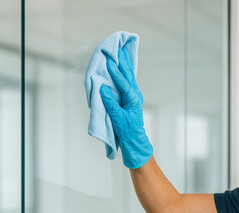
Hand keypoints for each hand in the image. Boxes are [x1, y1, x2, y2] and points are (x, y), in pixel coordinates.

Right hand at [99, 47, 152, 168]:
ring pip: (128, 76)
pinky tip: (122, 65)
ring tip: (121, 51)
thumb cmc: (126, 130)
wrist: (134, 139)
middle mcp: (135, 95)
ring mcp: (134, 95)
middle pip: (128, 75)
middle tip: (118, 47)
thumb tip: (103, 88)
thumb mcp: (117, 117)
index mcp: (133, 99)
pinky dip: (123, 71)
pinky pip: (126, 81)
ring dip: (124, 63)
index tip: (110, 60)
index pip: (123, 82)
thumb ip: (110, 102)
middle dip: (123, 61)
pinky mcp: (130, 97)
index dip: (116, 71)